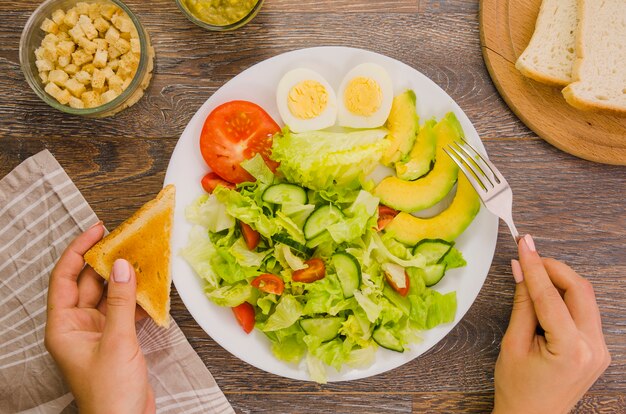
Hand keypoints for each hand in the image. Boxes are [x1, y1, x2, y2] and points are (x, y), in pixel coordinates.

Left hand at [45, 223, 154, 413]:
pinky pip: (124, 309)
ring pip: (109, 295)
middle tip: (126, 241)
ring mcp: (98, 332)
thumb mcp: (116, 341)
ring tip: (141, 259)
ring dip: (124, 279)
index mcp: (64, 326)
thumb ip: (119, 302)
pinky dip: (136, 298)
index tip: (97, 231)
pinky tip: (150, 288)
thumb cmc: (110, 392)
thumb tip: (121, 267)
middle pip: (88, 283)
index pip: (64, 278)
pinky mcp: (116, 339)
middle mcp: (78, 326)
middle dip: (107, 262)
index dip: (79, 251)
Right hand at [493, 235, 609, 413]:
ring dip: (560, 281)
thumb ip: (522, 304)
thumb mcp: (512, 344)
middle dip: (554, 268)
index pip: (550, 295)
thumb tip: (521, 272)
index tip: (525, 245)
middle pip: (579, 289)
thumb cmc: (519, 389)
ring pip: (584, 298)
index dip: (534, 266)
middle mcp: (593, 347)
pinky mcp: (597, 348)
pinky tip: (546, 295)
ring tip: (533, 274)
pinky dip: (565, 298)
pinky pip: (584, 312)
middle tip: (529, 255)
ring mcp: (599, 349)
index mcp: (571, 349)